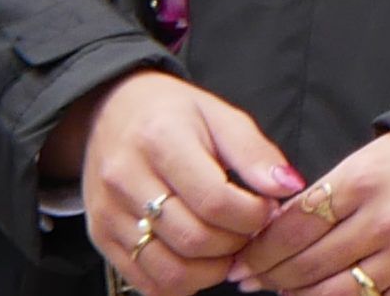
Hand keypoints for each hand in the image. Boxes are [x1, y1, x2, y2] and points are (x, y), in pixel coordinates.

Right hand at [53, 71, 302, 295]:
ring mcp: (109, 210)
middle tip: (247, 229)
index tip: (265, 209)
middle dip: (236, 245)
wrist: (109, 111)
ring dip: (212, 271)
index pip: (216, 201)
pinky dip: (183, 282)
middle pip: (195, 240)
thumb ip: (254, 152)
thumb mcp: (217, 115)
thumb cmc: (172, 114)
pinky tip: (197, 258)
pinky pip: (148, 283)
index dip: (253, 216)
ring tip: (224, 246)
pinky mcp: (101, 235)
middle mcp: (125, 175)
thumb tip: (289, 187)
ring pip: (172, 271)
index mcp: (159, 137)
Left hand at [231, 134, 389, 295]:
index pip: (296, 224)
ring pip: (337, 290)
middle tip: (247, 280)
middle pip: (311, 260)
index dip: (262, 247)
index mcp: (361, 181)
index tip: (241, 259)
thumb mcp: (359, 164)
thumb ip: (319, 196)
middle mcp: (384, 221)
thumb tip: (270, 232)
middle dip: (271, 274)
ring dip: (299, 295)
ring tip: (277, 291)